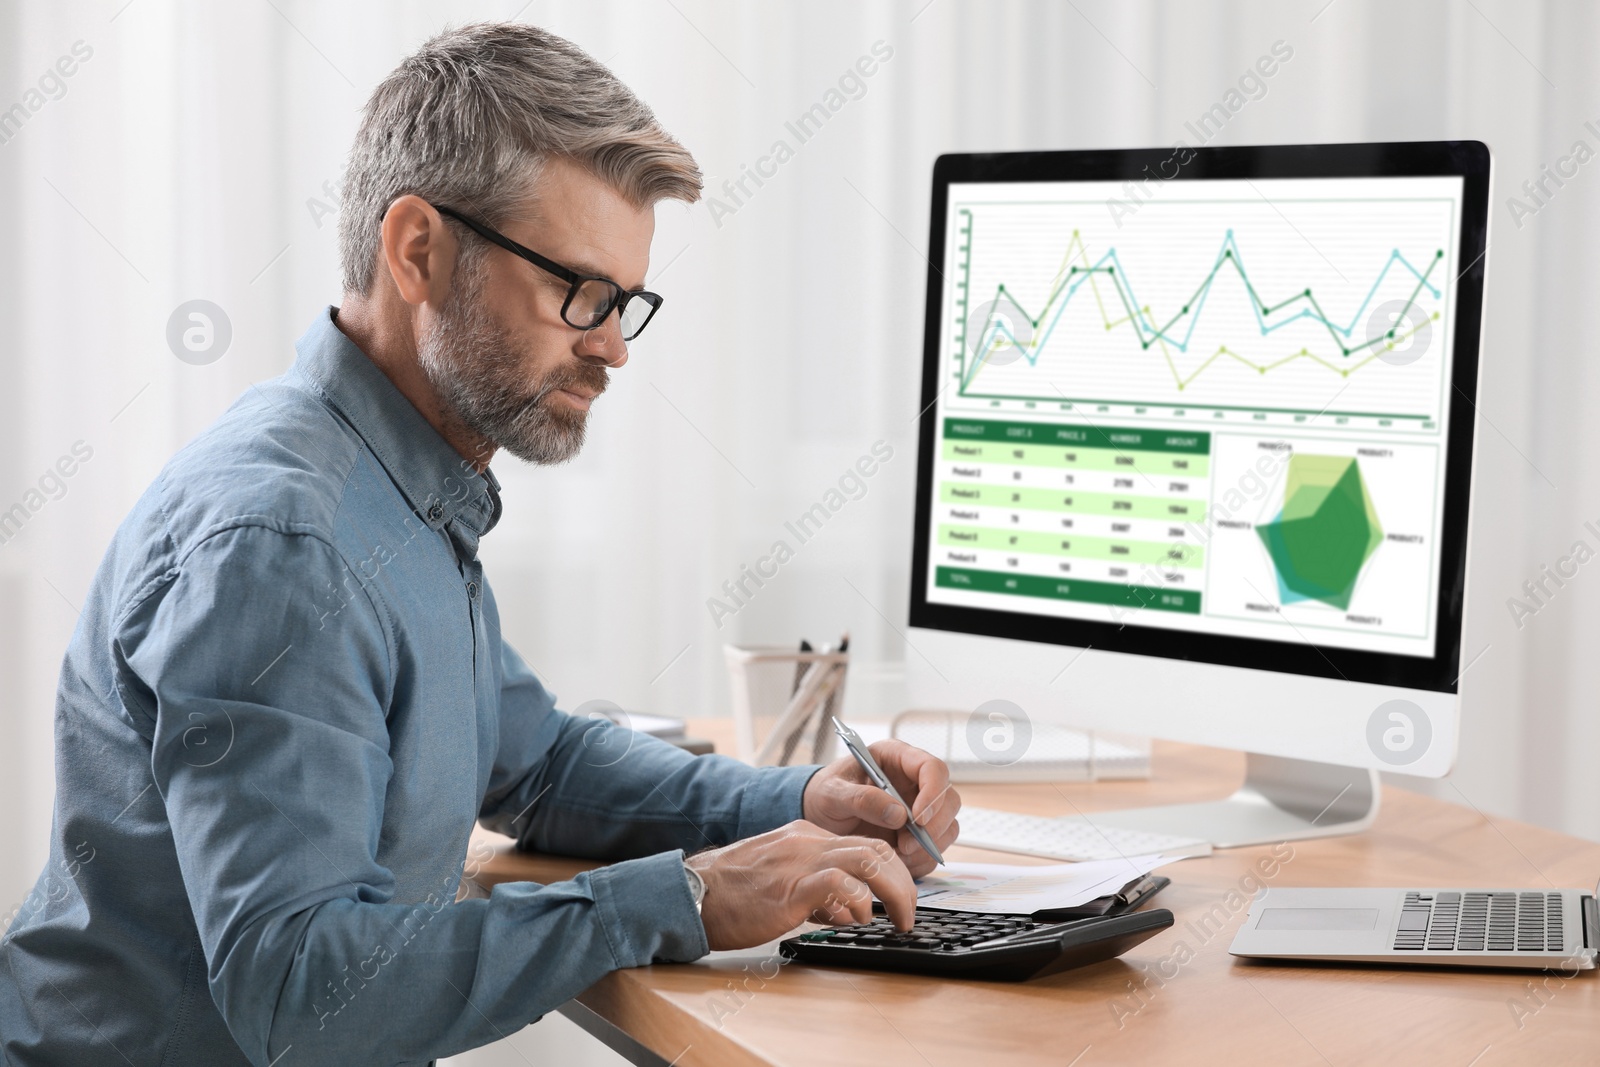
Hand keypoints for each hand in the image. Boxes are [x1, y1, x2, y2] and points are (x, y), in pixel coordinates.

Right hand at [685, 820, 916, 949]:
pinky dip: (859, 903)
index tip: (899, 897)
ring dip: (894, 893)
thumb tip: (848, 911)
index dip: (891, 872)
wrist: (692, 894)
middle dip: (903, 882)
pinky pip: (840, 883)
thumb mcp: (781, 884)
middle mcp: (808, 841)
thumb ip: (816, 891)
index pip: (864, 844)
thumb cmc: (732, 896)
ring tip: (898, 919)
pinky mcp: (791, 885)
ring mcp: (800, 860)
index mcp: (806, 837)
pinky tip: (857, 921)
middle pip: (876, 849)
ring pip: (868, 861)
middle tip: (909, 913)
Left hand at [802, 739, 959, 878]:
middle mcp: (915, 782)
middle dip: (932, 826)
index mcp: (897, 758)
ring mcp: (920, 809)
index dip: (933, 792)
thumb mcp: (832, 792)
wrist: (818, 816)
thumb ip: (861, 798)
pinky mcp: (918, 834)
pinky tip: (897, 862)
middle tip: (904, 845)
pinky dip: (921, 860)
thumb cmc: (825, 793)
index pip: (933, 768)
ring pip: (948, 826)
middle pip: (949, 800)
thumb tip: (898, 814)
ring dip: (928, 846)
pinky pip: (935, 849)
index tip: (917, 819)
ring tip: (897, 854)